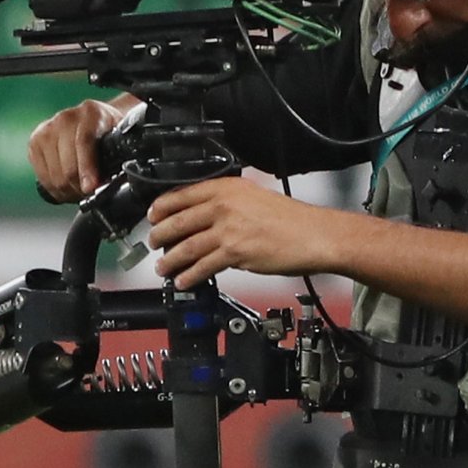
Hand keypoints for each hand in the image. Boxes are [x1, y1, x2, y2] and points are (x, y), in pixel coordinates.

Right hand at [28, 97, 139, 202]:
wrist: (92, 120)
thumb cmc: (108, 131)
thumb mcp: (119, 138)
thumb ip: (117, 156)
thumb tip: (108, 184)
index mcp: (91, 113)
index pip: (83, 142)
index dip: (87, 168)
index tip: (90, 188)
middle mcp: (65, 118)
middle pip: (68, 164)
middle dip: (79, 187)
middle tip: (89, 194)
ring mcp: (47, 129)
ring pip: (54, 175)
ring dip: (67, 190)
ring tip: (78, 192)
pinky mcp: (34, 142)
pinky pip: (42, 176)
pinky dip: (54, 188)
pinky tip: (64, 188)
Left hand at [147, 176, 345, 289]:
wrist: (315, 235)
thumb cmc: (290, 219)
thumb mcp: (253, 196)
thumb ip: (225, 202)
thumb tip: (198, 215)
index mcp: (226, 187)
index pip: (181, 195)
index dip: (160, 208)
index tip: (152, 217)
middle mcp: (224, 205)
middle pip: (177, 222)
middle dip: (159, 237)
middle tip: (153, 244)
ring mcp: (229, 229)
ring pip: (186, 247)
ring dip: (170, 260)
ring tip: (162, 267)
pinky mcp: (235, 252)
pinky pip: (202, 266)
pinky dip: (189, 276)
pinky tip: (183, 280)